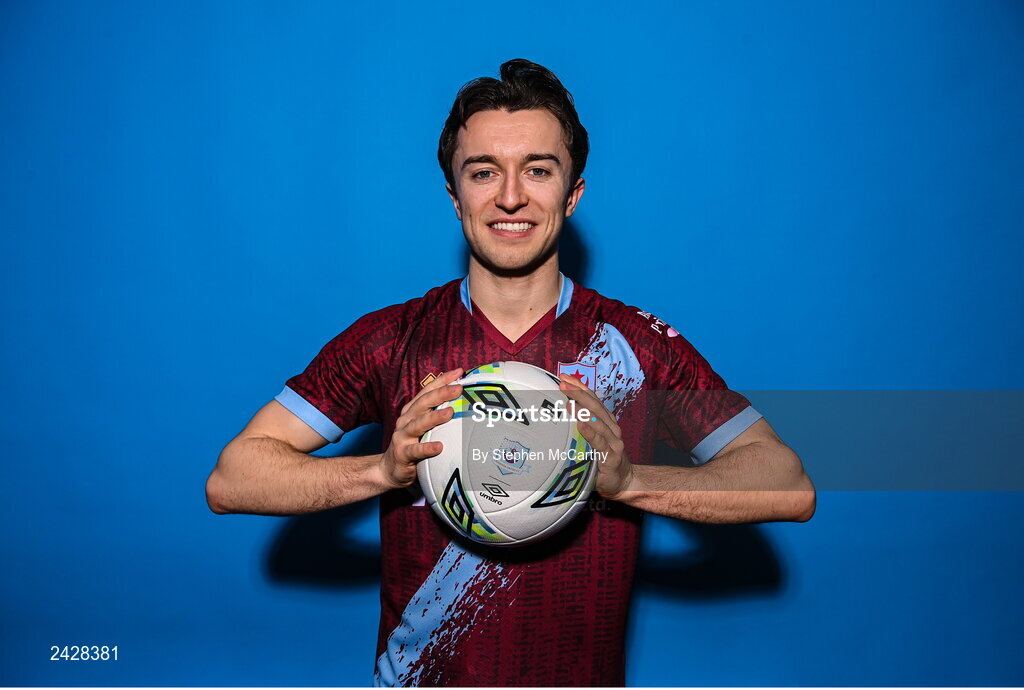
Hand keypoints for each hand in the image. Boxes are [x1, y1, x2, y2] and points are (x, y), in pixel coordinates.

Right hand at [379, 368, 463, 489]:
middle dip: (441, 394)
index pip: (427, 391)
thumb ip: (436, 415)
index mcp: (412, 411)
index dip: (442, 380)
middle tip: (458, 388)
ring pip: (418, 424)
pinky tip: (439, 446)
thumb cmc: (412, 445)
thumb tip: (463, 404)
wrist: (390, 469)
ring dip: (434, 417)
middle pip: (423, 403)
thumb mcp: (423, 427)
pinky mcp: (402, 453)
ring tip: (450, 412)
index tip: (459, 372)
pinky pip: (415, 450)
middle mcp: (406, 420)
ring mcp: (402, 436)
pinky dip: (427, 448)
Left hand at [558, 373, 633, 499]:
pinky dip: (591, 433)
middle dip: (578, 394)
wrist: (623, 480)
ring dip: (583, 411)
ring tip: (569, 402)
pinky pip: (600, 443)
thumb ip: (581, 426)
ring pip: (598, 422)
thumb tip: (557, 415)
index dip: (580, 387)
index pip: (592, 399)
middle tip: (563, 384)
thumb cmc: (602, 458)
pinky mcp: (612, 456)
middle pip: (595, 406)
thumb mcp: (592, 439)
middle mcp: (611, 427)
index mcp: (606, 421)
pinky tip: (581, 425)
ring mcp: (613, 441)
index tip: (565, 376)